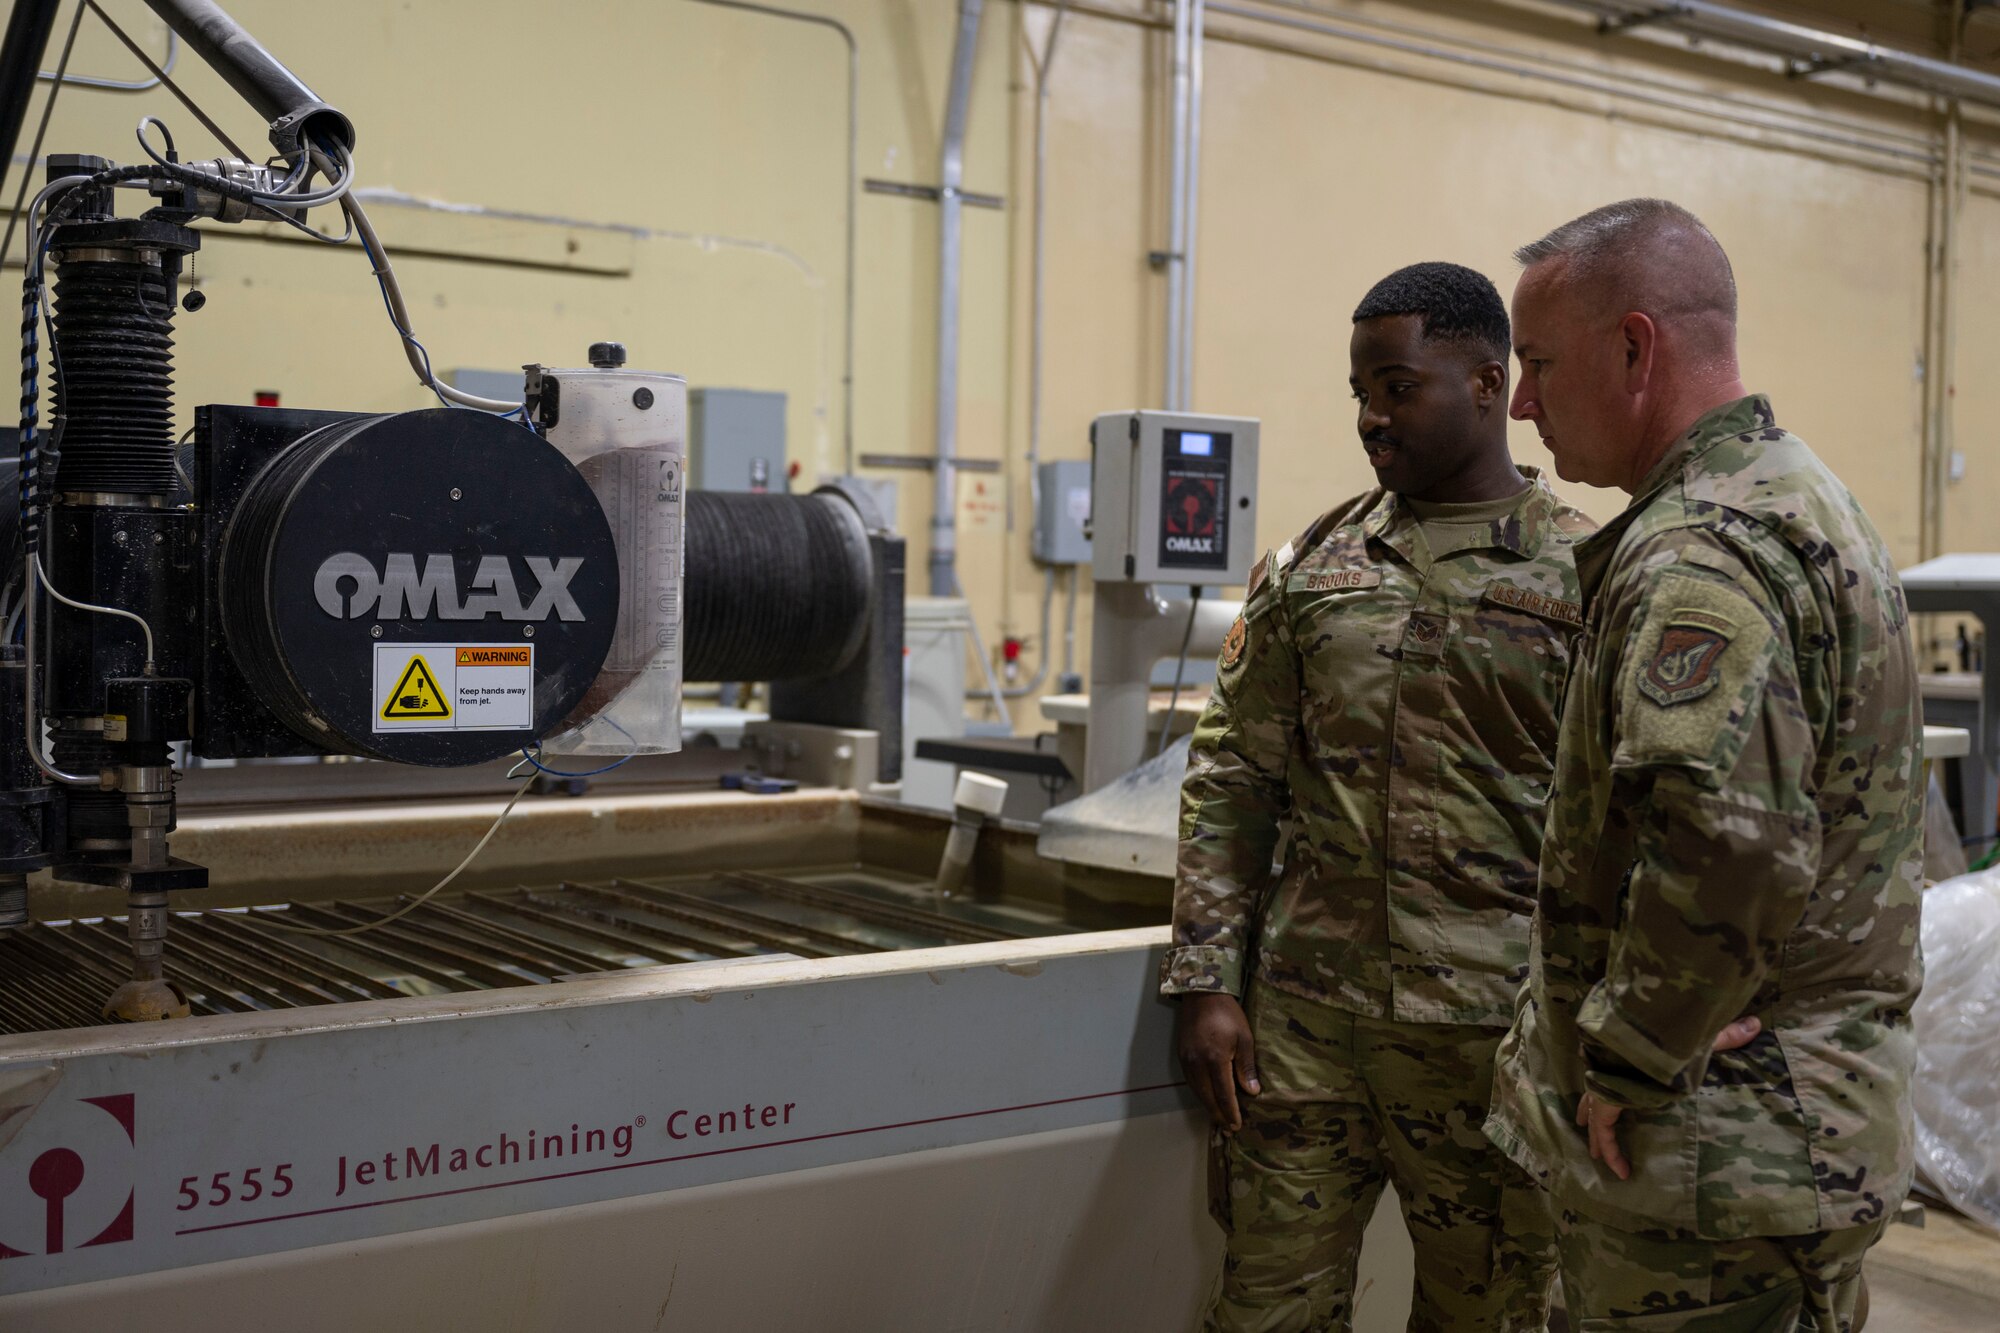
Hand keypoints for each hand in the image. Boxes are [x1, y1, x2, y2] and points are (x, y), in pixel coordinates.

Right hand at [1177, 992, 1259, 1132]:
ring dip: (1208, 1106)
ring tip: (1219, 1117)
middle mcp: (1197, 1063)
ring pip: (1196, 1091)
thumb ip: (1246, 1067)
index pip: (1224, 1094)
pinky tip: (1207, 1098)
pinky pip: (1190, 1081)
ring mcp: (1187, 1060)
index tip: (1237, 1125)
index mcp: (1215, 1059)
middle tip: (1228, 1128)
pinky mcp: (1181, 1055)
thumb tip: (1251, 1092)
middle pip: (1207, 1097)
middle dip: (1219, 1114)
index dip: (1231, 1111)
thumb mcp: (1245, 1038)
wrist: (1202, 994)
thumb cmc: (1228, 1014)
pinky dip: (1199, 1093)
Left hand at [1576, 1016, 1764, 1181]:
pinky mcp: (1605, 1102)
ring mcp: (1605, 1087)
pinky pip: (1605, 1133)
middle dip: (1594, 1111)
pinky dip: (1612, 1151)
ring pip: (1596, 1116)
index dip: (1615, 1084)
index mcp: (1630, 1059)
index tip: (1615, 1093)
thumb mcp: (1699, 1040)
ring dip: (1597, 1135)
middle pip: (1598, 1096)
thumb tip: (1756, 1023)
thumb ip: (1724, 1036)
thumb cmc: (1669, 1033)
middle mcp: (1613, 1072)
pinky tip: (1621, 1172)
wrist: (1644, 1034)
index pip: (1618, 1073)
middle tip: (1589, 1124)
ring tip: (1598, 1155)